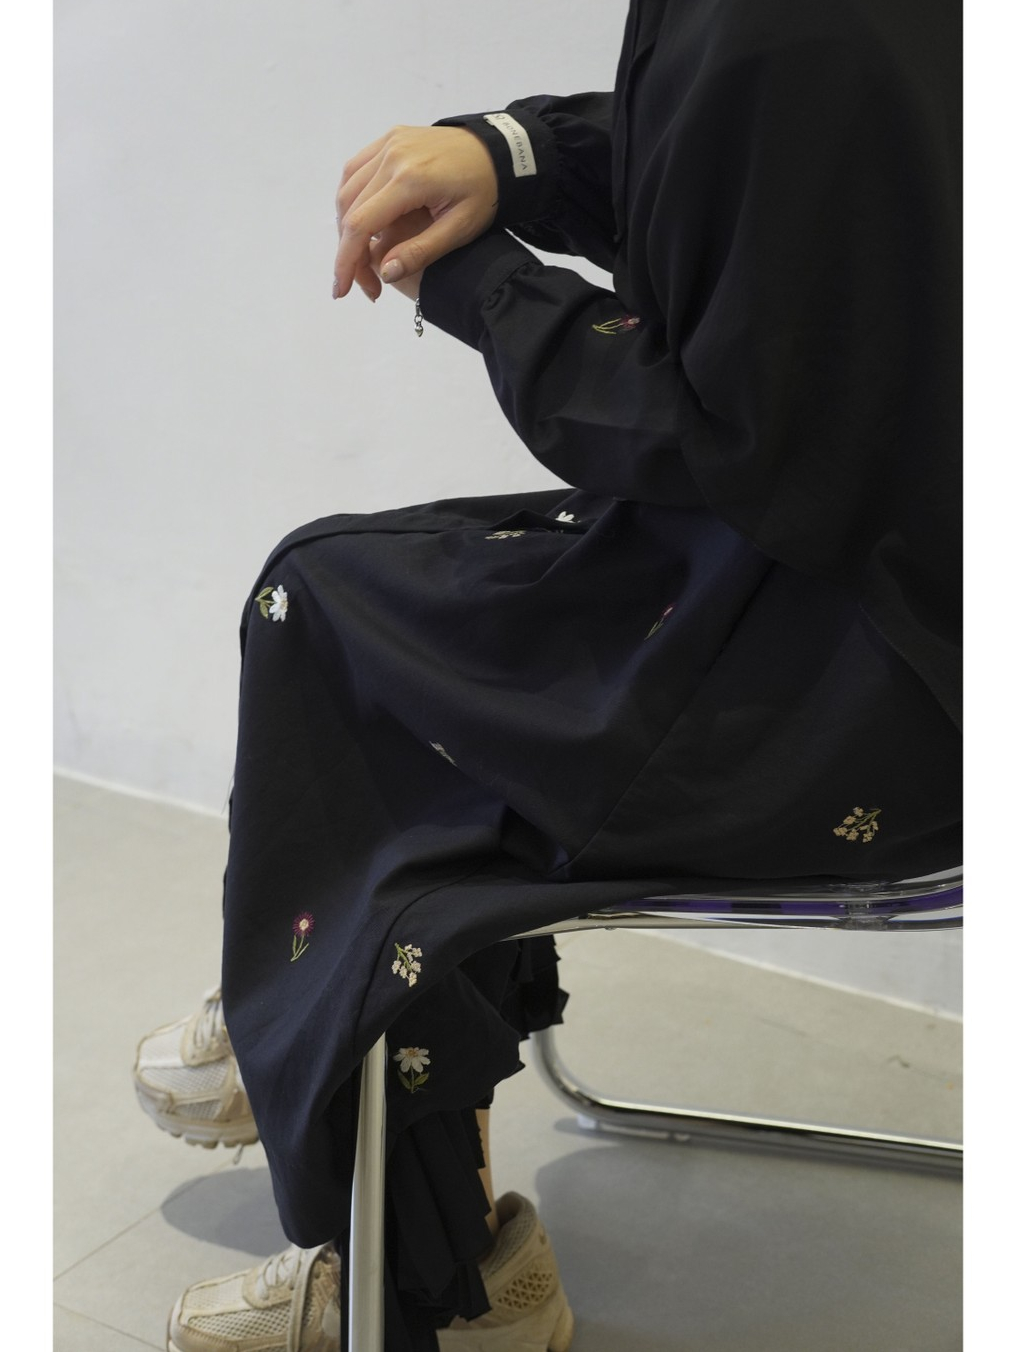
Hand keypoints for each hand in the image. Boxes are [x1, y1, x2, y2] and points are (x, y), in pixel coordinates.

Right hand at [334, 125, 497, 299]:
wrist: (500, 153)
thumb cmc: (485, 192)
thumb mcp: (460, 229)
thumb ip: (421, 252)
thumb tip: (385, 274)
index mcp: (410, 179)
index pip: (361, 224)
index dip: (346, 261)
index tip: (340, 290)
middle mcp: (392, 155)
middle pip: (349, 208)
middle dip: (348, 250)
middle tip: (363, 280)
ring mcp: (389, 143)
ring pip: (347, 188)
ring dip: (347, 226)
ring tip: (361, 255)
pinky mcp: (390, 138)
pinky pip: (356, 169)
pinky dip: (352, 199)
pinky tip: (363, 221)